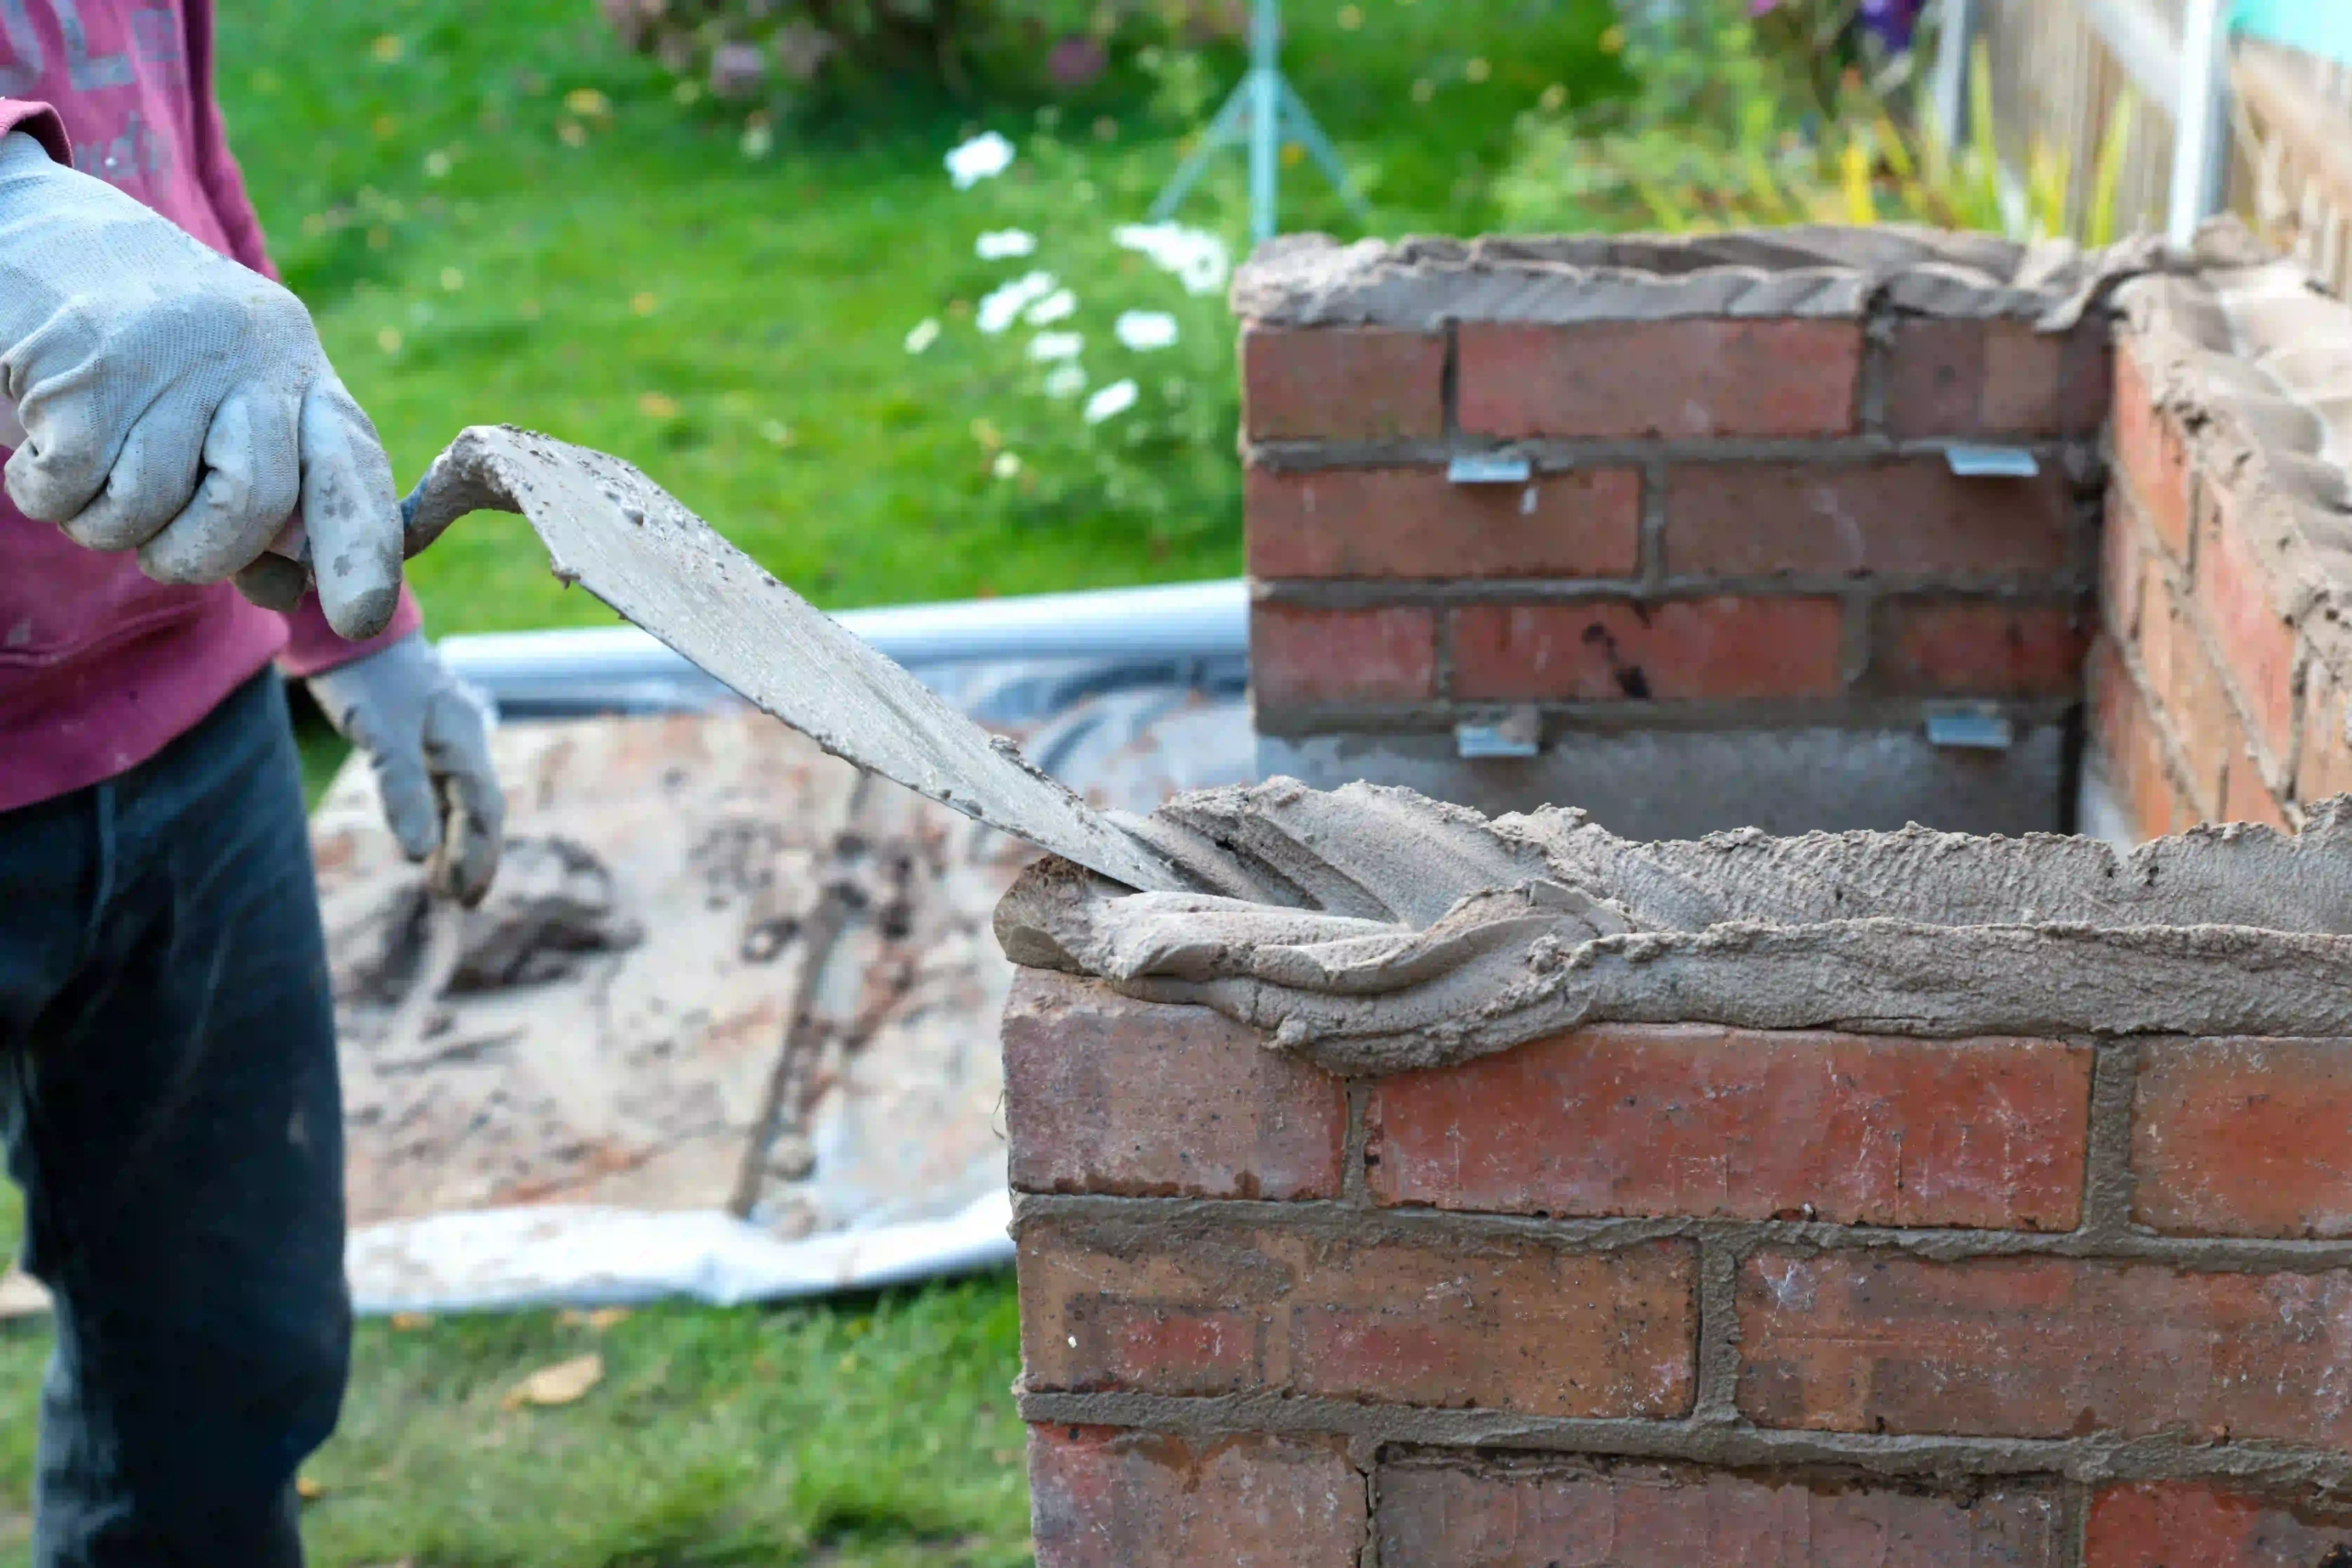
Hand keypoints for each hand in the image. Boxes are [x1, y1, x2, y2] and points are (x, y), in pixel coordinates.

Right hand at [0, 132, 402, 639]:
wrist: (33, 227)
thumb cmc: (140, 346)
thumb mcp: (221, 401)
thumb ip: (264, 491)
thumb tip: (286, 589)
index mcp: (295, 368)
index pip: (349, 469)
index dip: (361, 549)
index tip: (362, 619)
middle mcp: (247, 355)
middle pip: (252, 510)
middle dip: (195, 555)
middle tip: (160, 543)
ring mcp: (164, 360)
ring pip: (147, 513)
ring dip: (105, 523)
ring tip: (89, 464)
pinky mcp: (78, 373)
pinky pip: (69, 492)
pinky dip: (44, 492)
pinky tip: (39, 445)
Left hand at [307, 633, 503, 904]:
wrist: (342, 614)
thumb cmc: (364, 671)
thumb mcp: (381, 732)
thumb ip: (401, 791)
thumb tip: (416, 853)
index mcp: (463, 739)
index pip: (482, 810)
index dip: (477, 856)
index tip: (463, 896)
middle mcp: (461, 736)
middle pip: (479, 806)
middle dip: (474, 854)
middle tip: (460, 900)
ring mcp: (441, 731)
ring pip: (459, 795)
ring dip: (454, 838)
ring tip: (442, 879)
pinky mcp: (417, 726)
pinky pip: (439, 781)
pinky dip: (436, 815)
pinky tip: (425, 833)